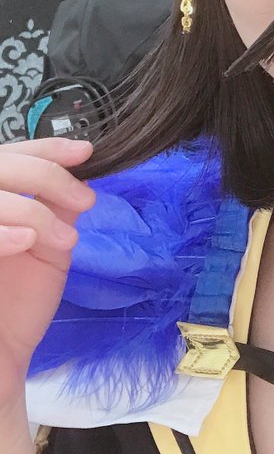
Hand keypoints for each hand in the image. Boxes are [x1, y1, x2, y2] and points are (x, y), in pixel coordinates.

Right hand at [0, 137, 96, 406]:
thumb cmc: (16, 306)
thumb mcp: (46, 247)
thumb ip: (55, 208)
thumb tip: (79, 172)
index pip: (7, 155)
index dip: (45, 147)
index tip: (85, 151)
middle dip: (46, 174)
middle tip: (84, 201)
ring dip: (31, 207)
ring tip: (62, 239)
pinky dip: (2, 229)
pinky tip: (27, 240)